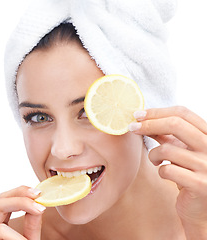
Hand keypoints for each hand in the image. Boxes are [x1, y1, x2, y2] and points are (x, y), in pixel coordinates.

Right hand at [0, 186, 44, 239]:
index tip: (38, 194)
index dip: (21, 192)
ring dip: (19, 236)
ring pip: (0, 228)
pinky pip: (0, 238)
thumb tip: (39, 206)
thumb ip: (31, 225)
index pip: (4, 199)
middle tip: (38, 203)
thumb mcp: (27, 239)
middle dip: (19, 199)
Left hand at [129, 106, 206, 236]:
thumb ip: (166, 134)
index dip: (156, 112)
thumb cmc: (188, 173)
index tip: (137, 114)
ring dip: (153, 154)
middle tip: (132, 128)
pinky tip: (165, 174)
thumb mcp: (180, 149)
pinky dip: (160, 171)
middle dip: (149, 124)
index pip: (182, 113)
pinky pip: (167, 170)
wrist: (200, 208)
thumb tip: (142, 118)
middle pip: (176, 124)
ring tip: (155, 161)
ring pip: (167, 149)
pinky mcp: (200, 185)